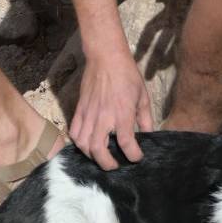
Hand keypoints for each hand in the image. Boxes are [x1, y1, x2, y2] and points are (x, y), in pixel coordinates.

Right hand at [70, 48, 154, 169]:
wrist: (106, 57)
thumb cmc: (127, 74)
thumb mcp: (142, 96)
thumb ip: (145, 118)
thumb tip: (148, 134)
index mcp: (122, 113)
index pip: (126, 143)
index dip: (133, 155)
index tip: (136, 157)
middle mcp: (103, 117)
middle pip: (99, 150)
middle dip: (107, 164)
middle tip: (115, 165)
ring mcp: (88, 113)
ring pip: (83, 144)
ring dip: (91, 155)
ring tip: (100, 156)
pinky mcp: (79, 109)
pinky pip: (74, 132)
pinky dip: (79, 143)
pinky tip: (87, 144)